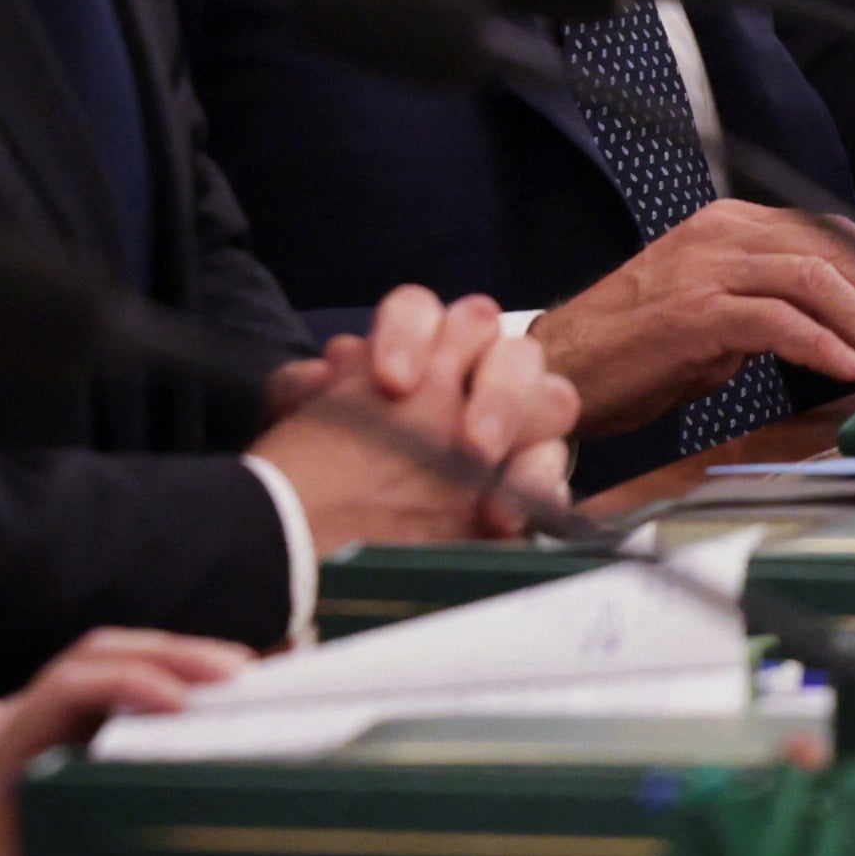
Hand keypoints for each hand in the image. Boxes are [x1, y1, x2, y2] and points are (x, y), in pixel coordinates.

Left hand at [252, 286, 580, 552]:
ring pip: (552, 399)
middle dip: (501, 394)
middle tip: (475, 446)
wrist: (324, 545)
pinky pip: (553, 476)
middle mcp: (470, 379)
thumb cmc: (320, 475)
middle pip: (510, 350)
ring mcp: (510, 431)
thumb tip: (314, 381)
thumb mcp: (304, 432)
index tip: (394, 383)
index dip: (411, 335)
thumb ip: (301, 396)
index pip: (419, 310)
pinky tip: (506, 526)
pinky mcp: (527, 484)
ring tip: (495, 498)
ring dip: (528, 445)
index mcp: (414, 350)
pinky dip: (537, 493)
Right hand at [529, 199, 854, 436]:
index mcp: (727, 226)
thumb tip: (836, 332)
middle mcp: (720, 233)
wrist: (560, 366)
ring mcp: (705, 267)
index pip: (822, 232)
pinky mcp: (692, 312)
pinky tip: (845, 367)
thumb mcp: (713, 313)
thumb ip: (768, 307)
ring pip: (807, 275)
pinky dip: (818, 343)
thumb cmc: (636, 348)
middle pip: (825, 247)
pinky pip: (772, 320)